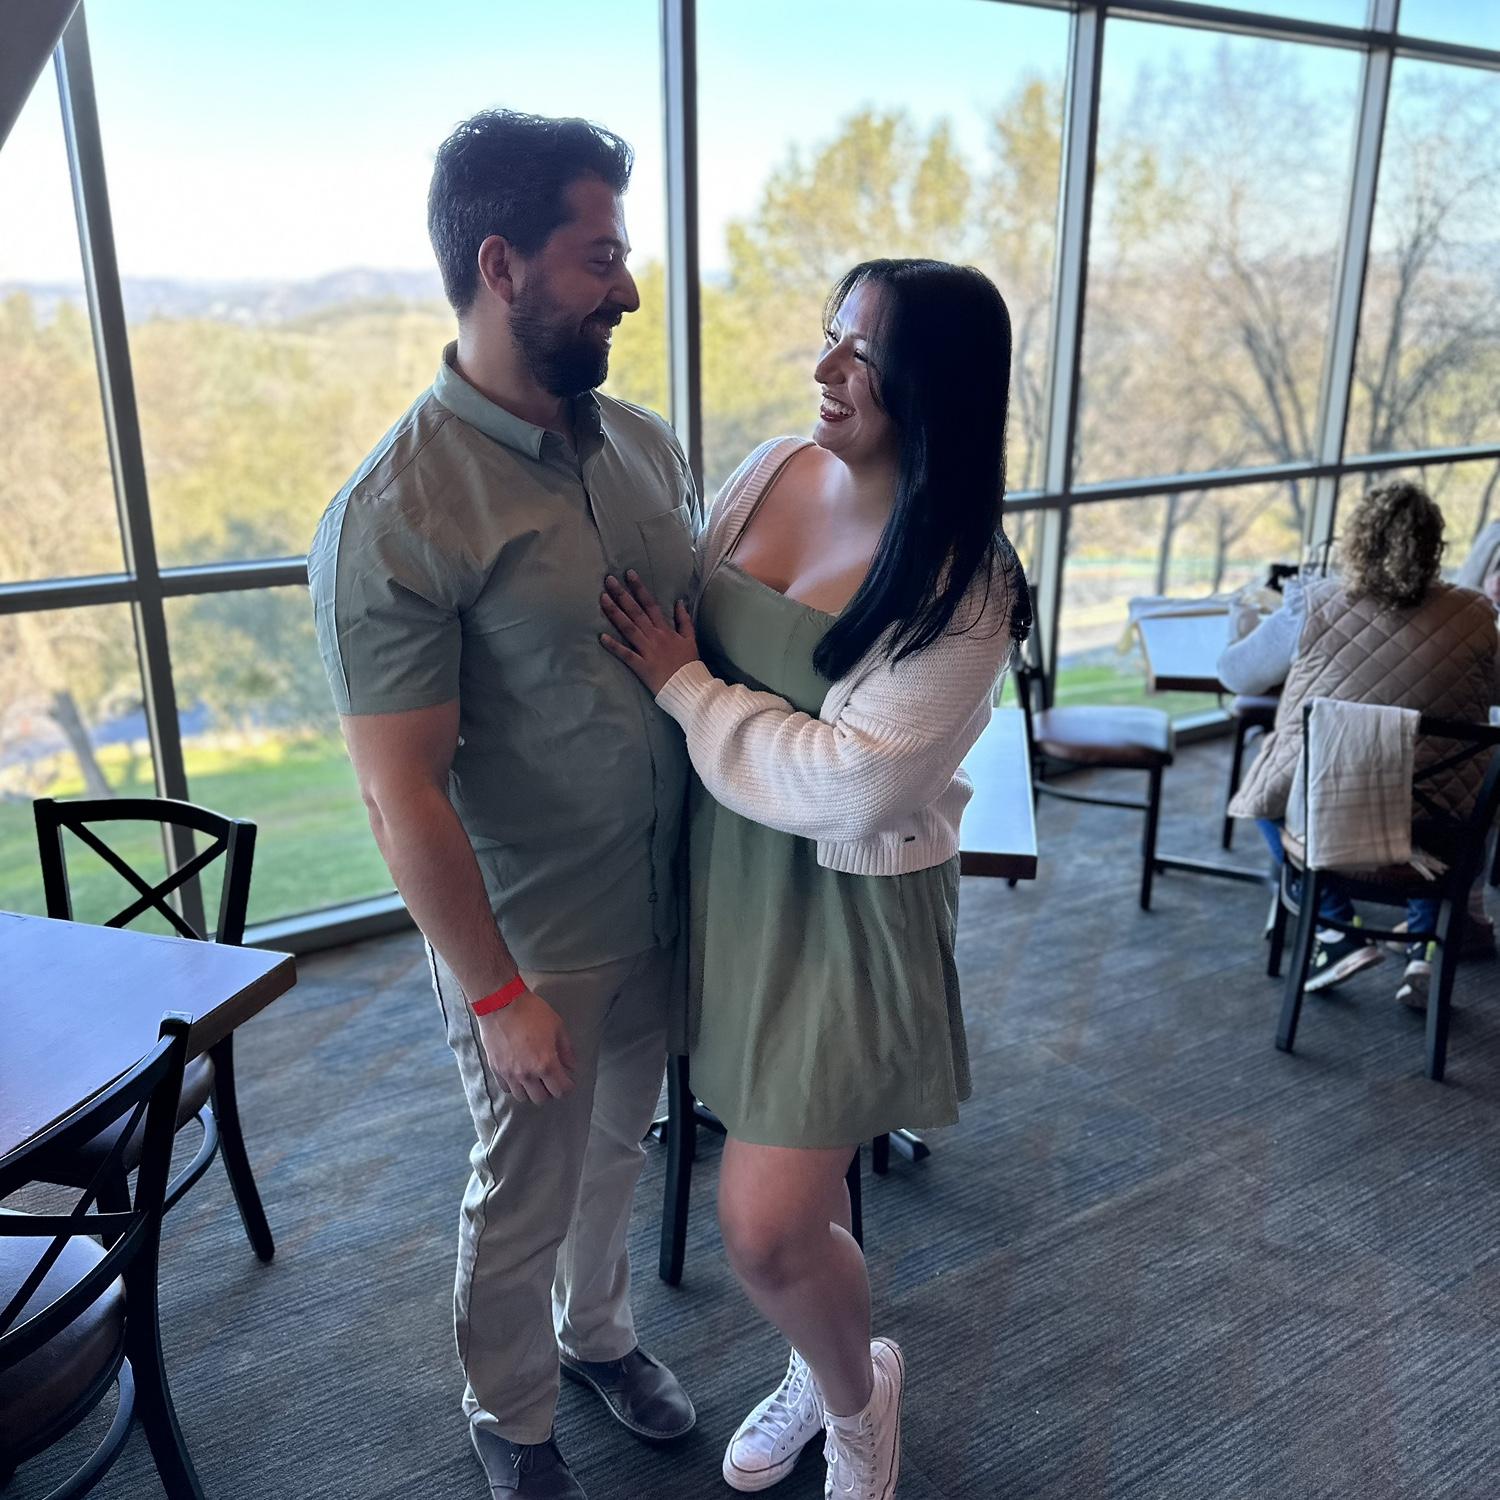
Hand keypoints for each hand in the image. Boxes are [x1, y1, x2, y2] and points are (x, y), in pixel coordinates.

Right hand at [475, 991, 576, 1103]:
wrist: (501, 1003)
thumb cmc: (532, 1012)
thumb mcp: (557, 1027)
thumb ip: (566, 1050)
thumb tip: (571, 1066)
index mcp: (546, 1064)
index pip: (561, 1090)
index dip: (567, 1087)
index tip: (568, 1081)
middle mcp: (527, 1074)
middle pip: (541, 1099)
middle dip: (549, 1091)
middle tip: (551, 1080)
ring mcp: (509, 1073)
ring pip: (522, 1097)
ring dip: (531, 1091)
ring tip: (534, 1079)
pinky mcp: (496, 1069)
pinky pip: (506, 1088)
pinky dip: (514, 1086)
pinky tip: (518, 1075)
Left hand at [599, 570, 698, 695]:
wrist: (690, 686)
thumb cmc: (689, 663)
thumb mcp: (690, 638)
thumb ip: (683, 620)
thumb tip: (679, 601)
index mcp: (665, 629)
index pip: (650, 604)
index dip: (639, 588)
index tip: (629, 573)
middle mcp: (654, 636)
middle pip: (636, 612)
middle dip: (622, 594)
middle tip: (608, 580)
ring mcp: (647, 651)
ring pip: (629, 628)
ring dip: (615, 613)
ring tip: (602, 598)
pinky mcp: (641, 666)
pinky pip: (626, 654)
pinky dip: (614, 646)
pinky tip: (602, 637)